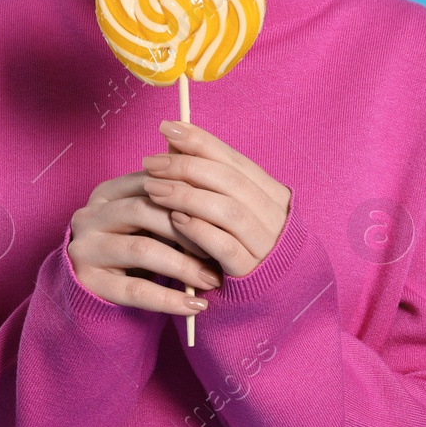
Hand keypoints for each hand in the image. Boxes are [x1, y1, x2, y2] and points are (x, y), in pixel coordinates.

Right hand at [67, 169, 224, 315]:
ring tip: (211, 279)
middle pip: (143, 211)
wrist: (94, 286)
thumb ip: (170, 208)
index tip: (219, 212)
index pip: (149, 182)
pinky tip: (194, 306)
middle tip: (219, 250)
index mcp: (106, 193)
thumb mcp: (146, 222)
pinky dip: (169, 299)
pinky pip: (135, 290)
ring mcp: (85, 248)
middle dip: (187, 230)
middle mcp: (89, 215)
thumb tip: (219, 207)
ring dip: (183, 266)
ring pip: (141, 249)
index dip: (186, 195)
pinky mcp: (88, 282)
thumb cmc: (132, 245)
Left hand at [140, 120, 291, 278]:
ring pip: (227, 211)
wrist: (272, 298)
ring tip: (153, 188)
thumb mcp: (234, 210)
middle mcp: (274, 216)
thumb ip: (211, 182)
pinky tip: (175, 220)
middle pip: (229, 181)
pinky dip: (199, 230)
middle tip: (151, 162)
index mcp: (272, 194)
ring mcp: (265, 245)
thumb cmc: (243, 246)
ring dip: (186, 195)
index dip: (200, 141)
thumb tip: (173, 145)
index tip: (167, 128)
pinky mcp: (251, 274)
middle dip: (186, 166)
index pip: (234, 160)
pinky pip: (225, 247)